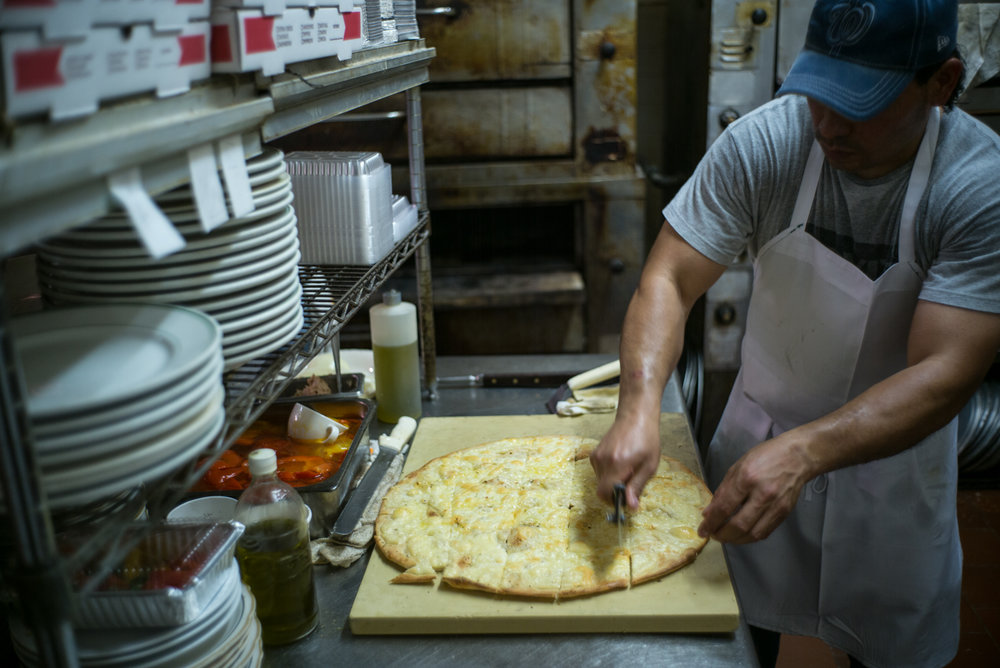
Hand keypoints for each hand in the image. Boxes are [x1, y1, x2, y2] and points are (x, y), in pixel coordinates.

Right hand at [589, 417, 661, 509]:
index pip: (604, 493)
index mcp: (617, 464)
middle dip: (615, 492)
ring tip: (627, 470)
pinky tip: (621, 463)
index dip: (614, 501)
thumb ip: (637, 486)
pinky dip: (609, 474)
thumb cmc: (647, 439)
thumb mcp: (649, 465)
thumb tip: (630, 507)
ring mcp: (596, 456)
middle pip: (602, 489)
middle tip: (631, 483)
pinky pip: (599, 472)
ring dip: (612, 482)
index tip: (626, 499)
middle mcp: (602, 461)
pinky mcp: (594, 453)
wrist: (635, 417)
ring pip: (600, 481)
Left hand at [698, 436, 812, 542]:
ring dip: (735, 540)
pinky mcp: (785, 513)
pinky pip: (765, 532)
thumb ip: (723, 490)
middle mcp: (762, 494)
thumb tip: (709, 512)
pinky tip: (741, 534)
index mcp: (746, 478)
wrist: (798, 456)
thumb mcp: (738, 466)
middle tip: (713, 535)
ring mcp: (776, 505)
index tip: (702, 530)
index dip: (711, 523)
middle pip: (739, 525)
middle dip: (722, 535)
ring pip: (753, 534)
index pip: (724, 507)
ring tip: (725, 537)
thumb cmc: (765, 456)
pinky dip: (750, 537)